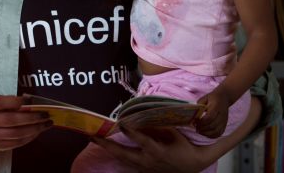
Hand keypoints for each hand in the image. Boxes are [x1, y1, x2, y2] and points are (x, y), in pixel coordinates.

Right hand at [0, 95, 51, 150]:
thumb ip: (12, 101)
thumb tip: (33, 103)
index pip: (1, 102)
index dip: (16, 101)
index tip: (31, 100)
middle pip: (11, 120)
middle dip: (31, 118)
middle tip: (45, 115)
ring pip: (16, 133)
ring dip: (34, 129)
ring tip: (46, 124)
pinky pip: (17, 143)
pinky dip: (30, 137)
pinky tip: (38, 132)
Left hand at [90, 127, 215, 172]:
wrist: (191, 167)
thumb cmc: (184, 147)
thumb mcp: (175, 134)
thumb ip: (159, 126)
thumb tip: (143, 116)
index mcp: (157, 152)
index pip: (141, 141)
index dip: (131, 132)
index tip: (121, 122)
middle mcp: (147, 162)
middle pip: (123, 154)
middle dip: (107, 144)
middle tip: (93, 136)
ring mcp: (144, 168)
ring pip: (122, 159)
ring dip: (108, 149)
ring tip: (95, 139)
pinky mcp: (143, 171)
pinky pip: (126, 163)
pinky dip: (116, 154)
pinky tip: (108, 147)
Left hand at [196, 88, 230, 137]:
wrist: (224, 98)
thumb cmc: (213, 98)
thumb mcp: (205, 97)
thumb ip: (199, 104)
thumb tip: (194, 113)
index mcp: (217, 107)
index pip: (209, 117)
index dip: (201, 121)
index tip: (194, 121)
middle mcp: (222, 115)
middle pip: (212, 126)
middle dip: (202, 128)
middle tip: (195, 126)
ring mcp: (224, 121)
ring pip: (216, 132)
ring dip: (206, 133)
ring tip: (199, 130)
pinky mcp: (224, 125)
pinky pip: (218, 134)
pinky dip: (211, 136)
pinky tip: (204, 133)